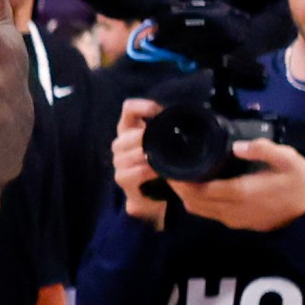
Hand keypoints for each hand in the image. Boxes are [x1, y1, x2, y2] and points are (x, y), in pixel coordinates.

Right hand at [112, 100, 169, 227]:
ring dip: (149, 156)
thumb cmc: (160, 165)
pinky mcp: (122, 179)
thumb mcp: (164, 144)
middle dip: (147, 137)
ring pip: (131, 153)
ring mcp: (118, 162)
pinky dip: (149, 172)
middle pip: (129, 134)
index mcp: (129, 129)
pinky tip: (160, 173)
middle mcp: (120, 144)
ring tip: (164, 159)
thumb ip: (168, 130)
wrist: (151, 197)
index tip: (161, 112)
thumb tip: (185, 118)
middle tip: (166, 142)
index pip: (129, 108)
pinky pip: (136, 172)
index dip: (144, 106)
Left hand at [169, 140, 304, 231]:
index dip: (181, 181)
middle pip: (193, 202)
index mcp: (241, 193)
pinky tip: (198, 185)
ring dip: (186, 195)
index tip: (169, 165)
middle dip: (177, 187)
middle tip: (169, 167)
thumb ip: (264, 150)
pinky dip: (197, 201)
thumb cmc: (299, 184)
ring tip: (179, 174)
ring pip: (198, 210)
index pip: (200, 190)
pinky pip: (208, 213)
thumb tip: (238, 145)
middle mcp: (232, 210)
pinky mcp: (236, 223)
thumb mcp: (289, 160)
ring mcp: (233, 219)